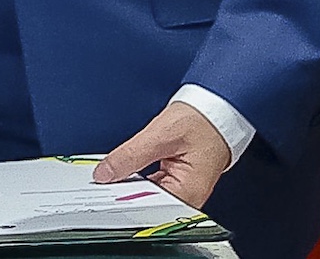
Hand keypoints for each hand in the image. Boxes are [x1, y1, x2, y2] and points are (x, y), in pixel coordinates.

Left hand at [94, 101, 233, 208]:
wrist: (216, 110)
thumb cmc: (201, 121)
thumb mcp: (160, 135)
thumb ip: (130, 155)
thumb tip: (105, 173)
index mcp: (189, 192)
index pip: (150, 208)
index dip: (123, 201)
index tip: (103, 191)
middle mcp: (189, 197)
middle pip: (148, 204)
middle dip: (124, 192)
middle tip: (103, 180)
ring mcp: (183, 190)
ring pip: (148, 195)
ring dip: (129, 185)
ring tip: (113, 175)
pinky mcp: (178, 182)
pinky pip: (152, 186)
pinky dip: (137, 180)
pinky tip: (127, 172)